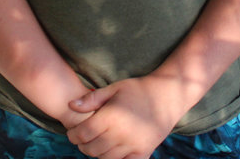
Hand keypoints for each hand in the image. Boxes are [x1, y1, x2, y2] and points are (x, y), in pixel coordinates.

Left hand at [65, 76, 182, 158]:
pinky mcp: (143, 153)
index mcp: (111, 116)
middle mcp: (121, 133)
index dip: (73, 135)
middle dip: (83, 145)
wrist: (168, 96)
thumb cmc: (138, 89)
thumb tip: (71, 106)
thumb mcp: (115, 88)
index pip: (83, 133)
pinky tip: (113, 150)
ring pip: (104, 158)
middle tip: (83, 138)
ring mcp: (133, 145)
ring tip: (98, 142)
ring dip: (97, 153)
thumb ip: (92, 98)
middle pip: (91, 149)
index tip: (72, 133)